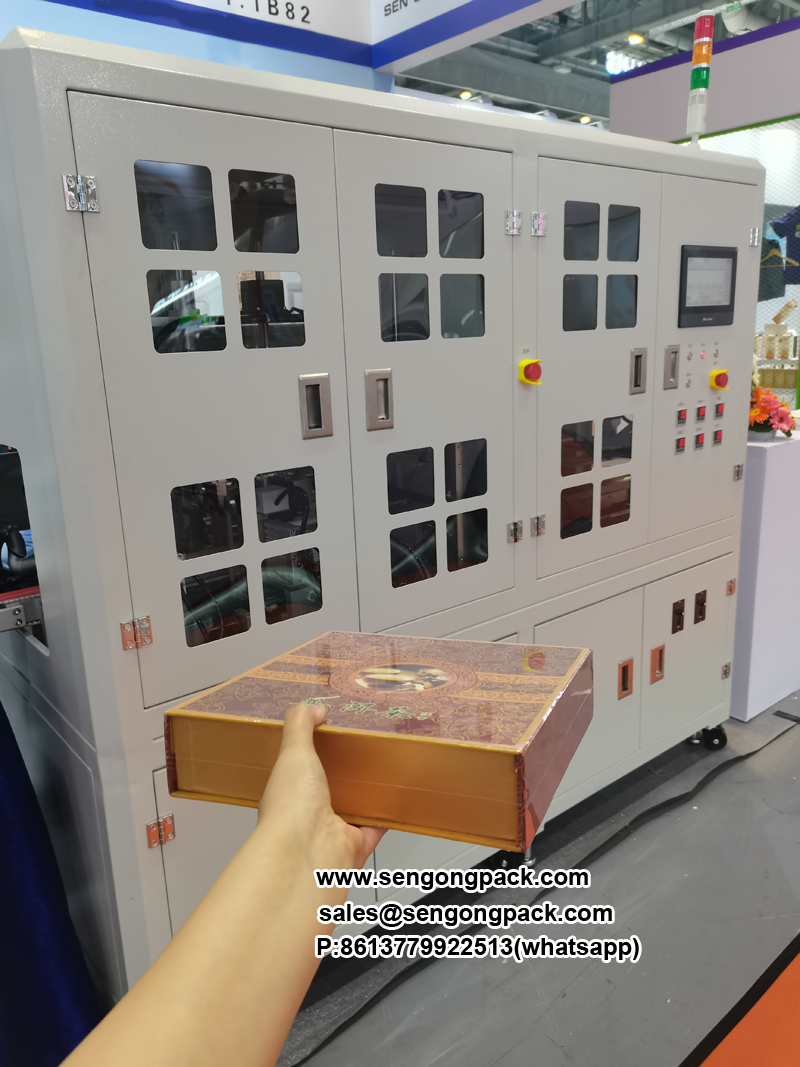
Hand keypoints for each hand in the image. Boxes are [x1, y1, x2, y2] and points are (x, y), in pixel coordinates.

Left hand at [258, 704, 384, 871]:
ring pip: (353, 809)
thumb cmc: (290, 809)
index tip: (330, 736)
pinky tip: (396, 798)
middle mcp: (307, 815)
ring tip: (382, 769)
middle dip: (343, 774)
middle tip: (362, 750)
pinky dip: (387, 815)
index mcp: (288, 792)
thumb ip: (300, 725)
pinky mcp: (356, 846)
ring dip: (366, 794)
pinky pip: (376, 828)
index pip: (299, 770)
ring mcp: (332, 832)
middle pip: (329, 790)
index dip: (312, 753)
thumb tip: (312, 708)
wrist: (307, 855)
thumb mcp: (292, 752)